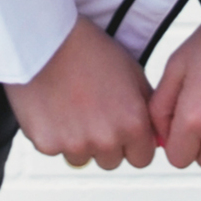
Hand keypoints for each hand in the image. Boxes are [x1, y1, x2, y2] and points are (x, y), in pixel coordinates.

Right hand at [5, 17, 158, 169]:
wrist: (46, 39)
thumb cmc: (90, 50)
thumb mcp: (133, 73)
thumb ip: (147, 110)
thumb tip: (155, 137)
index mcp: (132, 124)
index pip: (142, 158)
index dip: (133, 143)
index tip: (121, 128)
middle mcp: (106, 140)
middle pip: (111, 161)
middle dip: (106, 144)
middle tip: (93, 113)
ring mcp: (74, 144)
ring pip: (82, 158)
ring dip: (79, 142)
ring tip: (72, 109)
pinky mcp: (46, 144)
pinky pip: (55, 149)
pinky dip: (54, 134)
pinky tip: (53, 107)